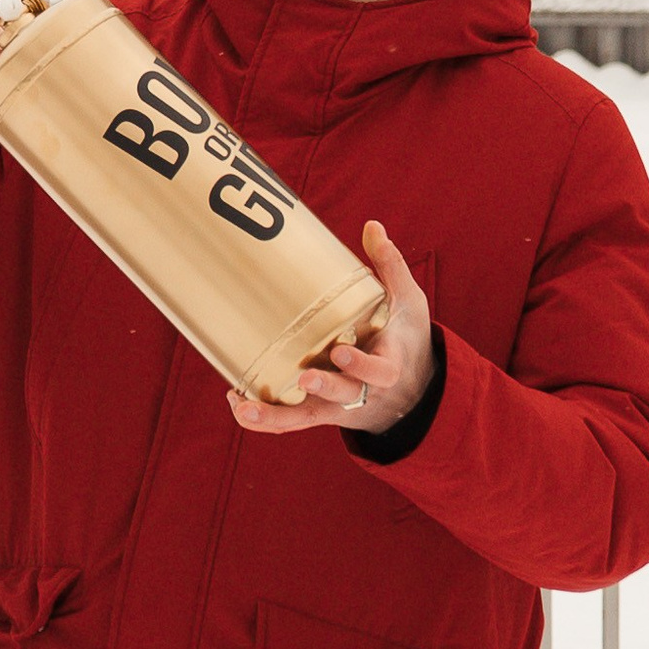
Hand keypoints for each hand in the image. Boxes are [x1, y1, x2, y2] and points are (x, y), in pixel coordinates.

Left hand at [228, 224, 434, 440]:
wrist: (411, 389)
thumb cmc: (405, 338)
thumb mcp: (408, 303)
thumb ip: (391, 267)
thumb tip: (372, 226)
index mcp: (388, 367)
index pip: (379, 372)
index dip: (361, 365)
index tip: (341, 349)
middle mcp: (362, 392)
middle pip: (343, 397)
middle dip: (325, 388)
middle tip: (305, 378)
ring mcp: (336, 406)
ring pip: (306, 418)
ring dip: (276, 416)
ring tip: (245, 406)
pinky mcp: (317, 412)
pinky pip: (291, 422)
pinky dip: (266, 420)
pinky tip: (237, 403)